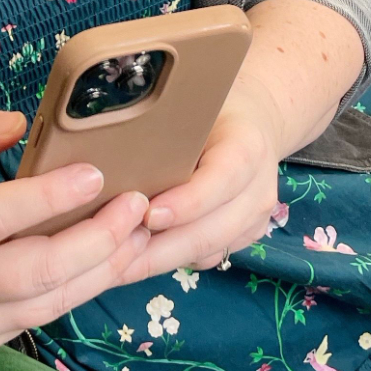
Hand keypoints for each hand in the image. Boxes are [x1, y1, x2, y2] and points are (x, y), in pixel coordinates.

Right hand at [0, 107, 151, 353]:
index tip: (95, 172)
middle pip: (39, 269)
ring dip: (104, 264)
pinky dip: (84, 286)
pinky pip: (45, 315)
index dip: (49, 197)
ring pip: (52, 300)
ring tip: (139, 226)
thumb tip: (17, 124)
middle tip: (137, 202)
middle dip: (99, 236)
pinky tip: (111, 255)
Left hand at [116, 76, 286, 284]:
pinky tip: (133, 260)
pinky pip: (207, 258)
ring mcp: (256, 219)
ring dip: (158, 261)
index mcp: (247, 148)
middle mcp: (258, 190)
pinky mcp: (246, 238)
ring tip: (113, 264)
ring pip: (207, 252)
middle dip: (160, 247)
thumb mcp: (193, 106)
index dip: (185, 203)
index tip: (146, 214)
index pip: (219, 182)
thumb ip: (166, 130)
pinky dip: (170, 261)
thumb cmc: (212, 108)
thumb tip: (112, 152)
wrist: (256, 120)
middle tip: (114, 252)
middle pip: (211, 230)